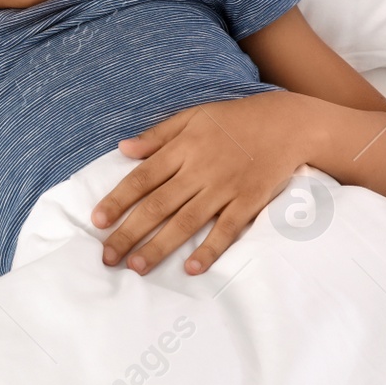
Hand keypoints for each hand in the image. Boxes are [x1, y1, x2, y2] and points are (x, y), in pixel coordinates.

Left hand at [89, 91, 311, 276]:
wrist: (288, 123)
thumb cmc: (234, 120)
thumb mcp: (192, 116)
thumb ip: (157, 135)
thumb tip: (123, 148)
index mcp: (182, 149)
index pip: (141, 179)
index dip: (117, 200)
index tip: (97, 220)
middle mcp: (199, 171)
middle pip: (158, 205)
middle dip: (130, 232)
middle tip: (108, 256)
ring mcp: (225, 188)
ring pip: (186, 221)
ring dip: (160, 246)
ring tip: (137, 267)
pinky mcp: (249, 202)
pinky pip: (227, 230)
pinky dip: (209, 249)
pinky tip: (191, 268)